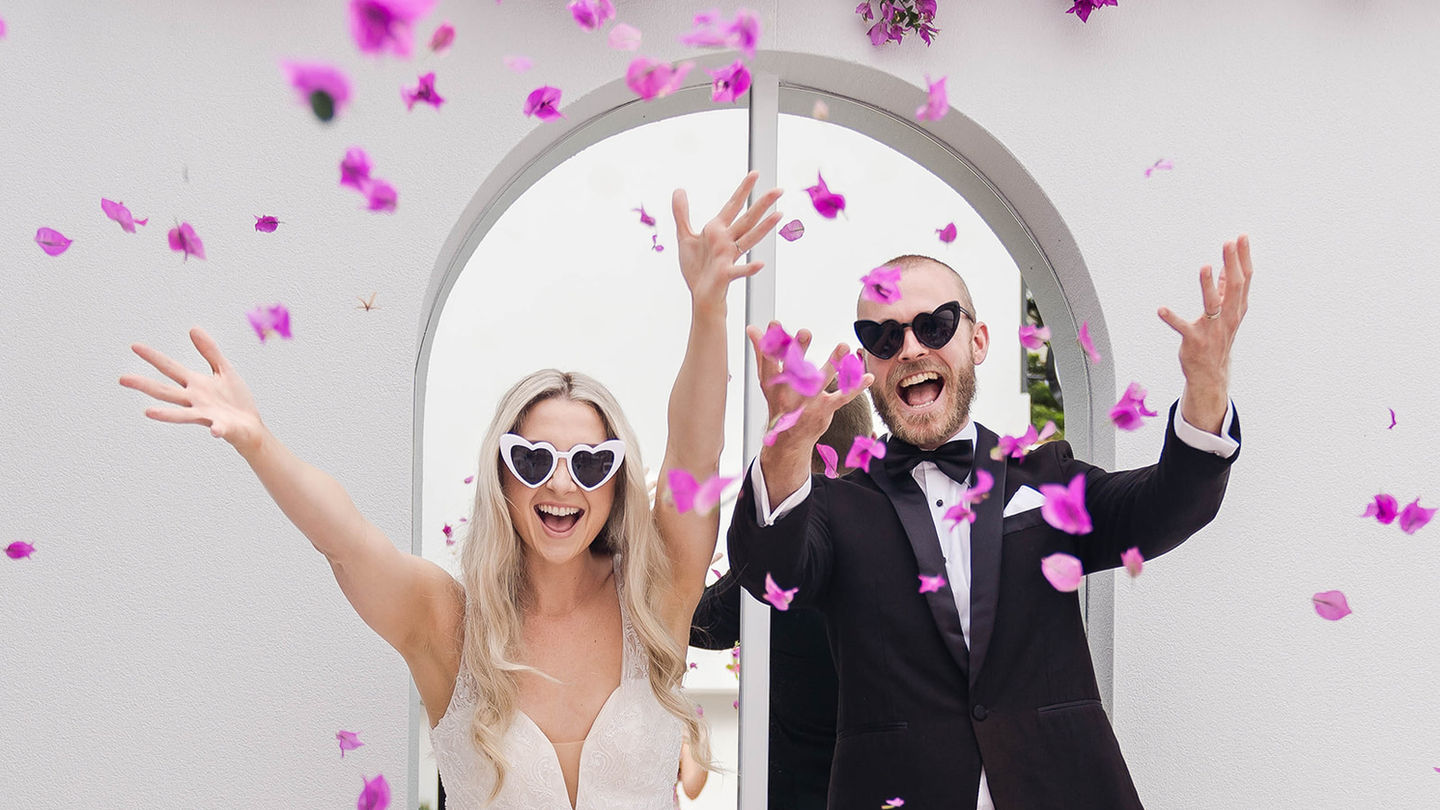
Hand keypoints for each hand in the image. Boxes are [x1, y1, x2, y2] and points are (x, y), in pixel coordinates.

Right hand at [119, 327, 268, 455]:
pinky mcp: (222, 427)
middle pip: (166, 392)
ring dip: (166, 414)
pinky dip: (217, 429)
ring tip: (148, 412)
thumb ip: (209, 351)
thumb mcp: (223, 370)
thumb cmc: (235, 400)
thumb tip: (193, 328)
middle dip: (145, 385)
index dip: (153, 357)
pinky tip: (214, 430)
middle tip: (123, 378)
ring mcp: (206, 415)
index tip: (135, 346)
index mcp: (195, 385)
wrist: (251, 427)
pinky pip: (218, 428)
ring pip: (183, 415)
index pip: (170, 368)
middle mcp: (195, 401)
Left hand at [672, 171, 782, 313]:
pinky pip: (739, 270)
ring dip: (764, 228)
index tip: (756, 174)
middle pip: (747, 219)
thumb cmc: (696, 267)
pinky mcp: (725, 273)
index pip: (733, 205)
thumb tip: (679, 190)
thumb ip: (682, 213)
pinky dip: (749, 268)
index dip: (744, 189)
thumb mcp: (684, 236)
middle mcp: (727, 241)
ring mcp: (728, 257)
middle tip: (778, 190)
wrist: (699, 294)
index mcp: (718, 230)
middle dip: (762, 204)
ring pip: (749, 239)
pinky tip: (760, 264)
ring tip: (779, 215)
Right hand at [746, 323, 873, 451]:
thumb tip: (752, 328)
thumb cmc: (779, 402)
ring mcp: (808, 401)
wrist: (788, 440)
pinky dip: (856, 387)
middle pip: (794, 369)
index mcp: (773, 383)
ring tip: (843, 346)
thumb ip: (762, 352)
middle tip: (805, 332)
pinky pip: (842, 397)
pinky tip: (868, 376)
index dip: (771, 343)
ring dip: (833, 363)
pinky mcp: (825, 408)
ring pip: (821, 380)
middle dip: (799, 351)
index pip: (770, 360)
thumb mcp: (767, 379)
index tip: (774, 324)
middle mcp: (789, 392)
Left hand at [1158, 234, 1253, 432]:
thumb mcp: (1227, 313)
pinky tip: (1161, 309)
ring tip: (1204, 267)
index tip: (1241, 237)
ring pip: (1213, 305)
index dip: (1243, 258)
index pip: (1244, 279)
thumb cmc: (1218, 338)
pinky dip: (1172, 319)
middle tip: (1228, 243)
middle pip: (1234, 287)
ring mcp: (1212, 329)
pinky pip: (1183, 328)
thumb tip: (1227, 268)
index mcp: (1237, 308)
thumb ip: (1226, 291)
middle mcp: (1228, 317)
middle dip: (1232, 264)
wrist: (1211, 373)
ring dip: (1208, 285)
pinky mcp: (1194, 340)